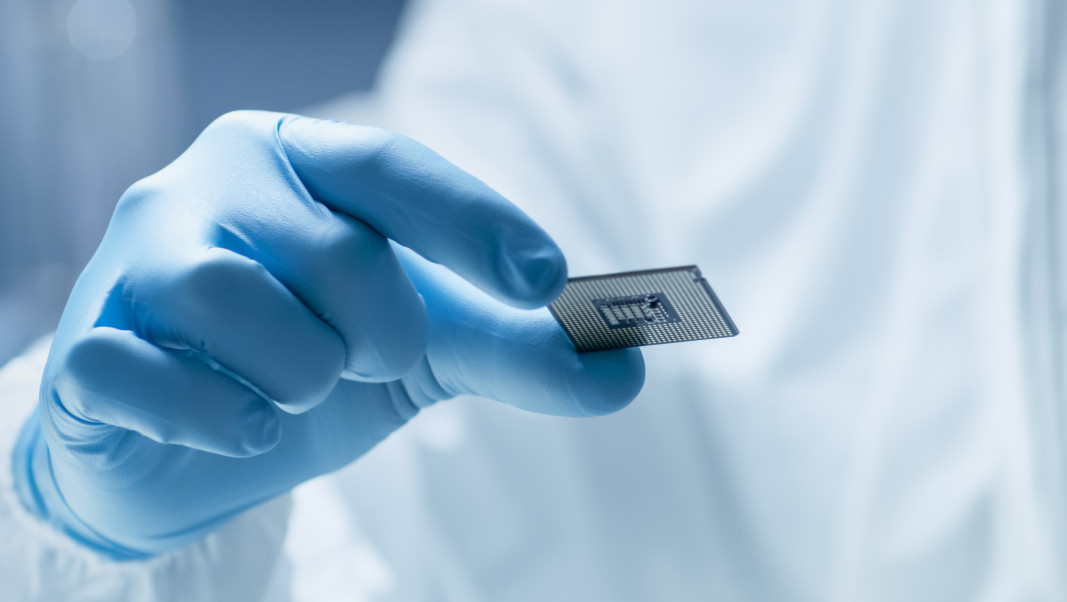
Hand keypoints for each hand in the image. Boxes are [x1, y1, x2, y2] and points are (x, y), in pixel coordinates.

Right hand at [11, 111, 643, 558]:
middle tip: (374, 360)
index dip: (475, 223)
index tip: (546, 283)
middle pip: (333, 248)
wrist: (188, 438)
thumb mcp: (426, 347)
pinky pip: (148, 377)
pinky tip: (237, 427)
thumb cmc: (314, 358)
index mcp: (302, 159)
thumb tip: (625, 373)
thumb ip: (519, 350)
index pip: (395, 168)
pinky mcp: (85, 348)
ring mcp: (134, 260)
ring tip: (296, 389)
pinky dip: (217, 420)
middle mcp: (210, 185)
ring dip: (298, 376)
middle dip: (381, 330)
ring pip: (231, 301)